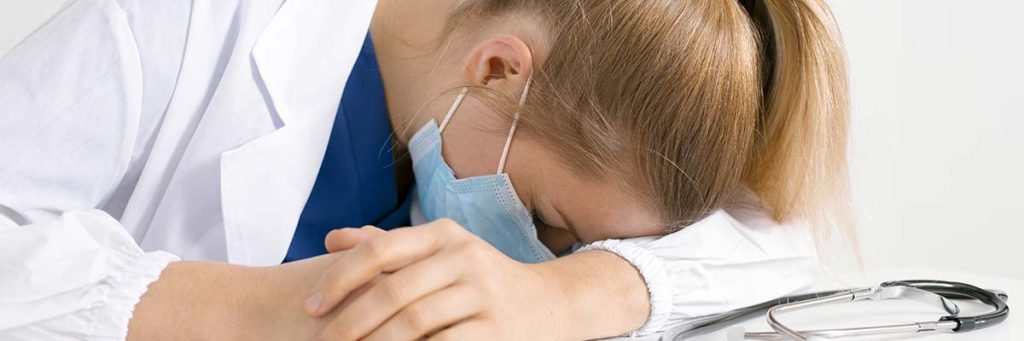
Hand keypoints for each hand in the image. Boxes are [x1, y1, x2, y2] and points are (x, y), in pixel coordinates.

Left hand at [305, 220, 572, 339]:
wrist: (551, 304)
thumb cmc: (480, 280)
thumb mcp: (441, 252)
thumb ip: (387, 245)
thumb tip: (332, 239)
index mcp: (443, 234)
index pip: (379, 250)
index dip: (338, 279)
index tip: (309, 307)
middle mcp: (464, 257)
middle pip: (392, 291)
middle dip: (350, 322)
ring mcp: (483, 294)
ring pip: (413, 324)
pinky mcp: (495, 330)